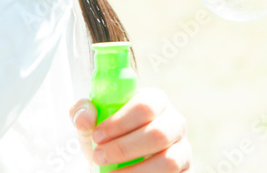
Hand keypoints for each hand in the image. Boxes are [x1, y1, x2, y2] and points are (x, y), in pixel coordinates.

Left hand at [69, 87, 191, 170]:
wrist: (118, 164)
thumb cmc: (109, 138)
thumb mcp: (92, 123)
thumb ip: (82, 112)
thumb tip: (86, 117)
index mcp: (155, 101)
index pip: (145, 105)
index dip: (120, 121)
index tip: (96, 135)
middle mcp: (174, 122)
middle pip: (158, 133)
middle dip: (123, 148)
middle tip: (98, 156)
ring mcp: (183, 148)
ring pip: (168, 161)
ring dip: (135, 171)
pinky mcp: (184, 170)